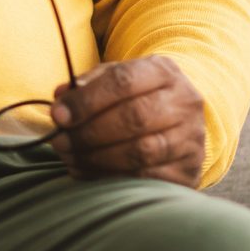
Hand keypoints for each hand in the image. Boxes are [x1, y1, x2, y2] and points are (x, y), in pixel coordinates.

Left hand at [47, 54, 204, 188]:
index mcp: (164, 71)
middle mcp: (185, 103)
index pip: (123, 81)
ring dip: (97, 158)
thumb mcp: (114, 79)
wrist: (178, 119)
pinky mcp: (189, 171)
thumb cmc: (136, 96)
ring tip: (70, 157)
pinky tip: (88, 172)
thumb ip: (87, 85)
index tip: (58, 115)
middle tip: (60, 141)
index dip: (87, 100)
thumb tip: (61, 98)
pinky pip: (147, 179)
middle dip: (89, 132)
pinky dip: (112, 178)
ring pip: (141, 151)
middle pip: (134, 117)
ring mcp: (191, 139)